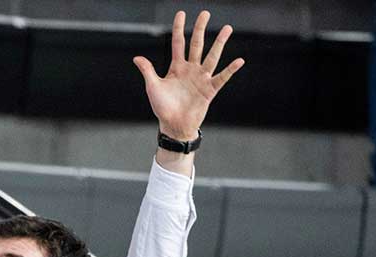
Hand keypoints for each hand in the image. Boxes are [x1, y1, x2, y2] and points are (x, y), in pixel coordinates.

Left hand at [133, 10, 244, 140]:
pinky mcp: (209, 90)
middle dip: (200, 29)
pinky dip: (230, 70)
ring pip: (212, 56)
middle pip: (196, 44)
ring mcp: (201, 78)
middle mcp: (190, 69)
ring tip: (227, 28)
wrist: (173, 125)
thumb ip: (148, 71)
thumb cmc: (163, 107)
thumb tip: (137, 58)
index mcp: (176, 67)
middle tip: (205, 13)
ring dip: (219, 43)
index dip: (179, 29)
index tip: (181, 14)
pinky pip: (221, 77)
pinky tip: (239, 61)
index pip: (178, 43)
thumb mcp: (153, 87)